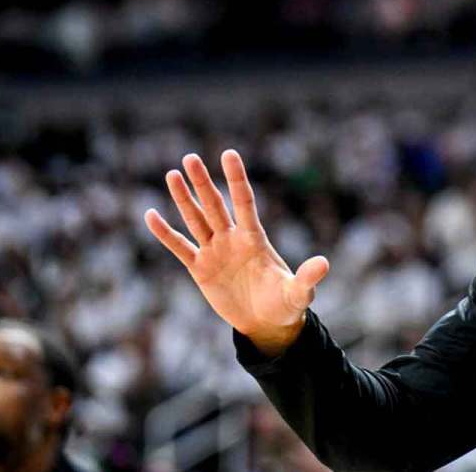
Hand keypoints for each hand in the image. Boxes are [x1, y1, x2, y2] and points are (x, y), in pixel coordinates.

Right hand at [144, 150, 329, 355]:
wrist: (267, 322)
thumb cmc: (285, 304)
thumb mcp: (298, 292)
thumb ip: (307, 277)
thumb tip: (325, 263)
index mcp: (255, 238)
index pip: (244, 202)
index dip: (236, 179)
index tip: (229, 154)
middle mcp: (233, 239)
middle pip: (214, 205)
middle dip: (203, 182)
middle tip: (190, 157)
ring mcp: (215, 252)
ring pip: (195, 219)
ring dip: (183, 198)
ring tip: (172, 174)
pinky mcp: (201, 269)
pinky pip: (179, 247)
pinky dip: (165, 233)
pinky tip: (150, 215)